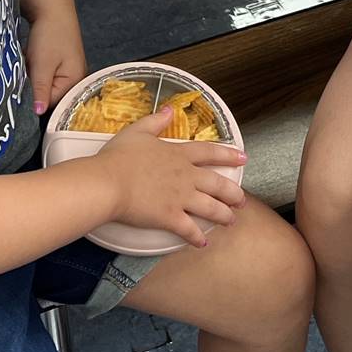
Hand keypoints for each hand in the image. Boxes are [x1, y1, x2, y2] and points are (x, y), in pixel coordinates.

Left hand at [24, 3, 85, 114]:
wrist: (52, 6)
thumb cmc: (50, 35)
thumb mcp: (42, 64)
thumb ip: (40, 90)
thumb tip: (38, 113)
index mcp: (74, 82)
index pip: (52, 103)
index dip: (33, 101)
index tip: (17, 96)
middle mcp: (75, 79)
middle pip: (49, 95)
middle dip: (33, 90)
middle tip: (19, 80)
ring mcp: (68, 70)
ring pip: (45, 85)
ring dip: (32, 80)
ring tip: (23, 69)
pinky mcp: (60, 62)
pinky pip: (45, 75)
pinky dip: (34, 72)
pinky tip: (28, 63)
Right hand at [96, 108, 246, 247]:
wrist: (108, 183)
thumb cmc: (119, 157)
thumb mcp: (137, 131)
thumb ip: (155, 121)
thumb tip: (169, 110)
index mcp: (178, 154)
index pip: (210, 152)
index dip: (228, 155)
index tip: (242, 158)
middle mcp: (185, 176)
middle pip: (217, 184)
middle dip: (233, 193)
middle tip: (241, 200)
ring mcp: (180, 198)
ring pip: (211, 208)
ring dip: (223, 215)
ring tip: (230, 220)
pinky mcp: (170, 217)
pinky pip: (189, 230)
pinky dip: (197, 237)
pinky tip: (202, 242)